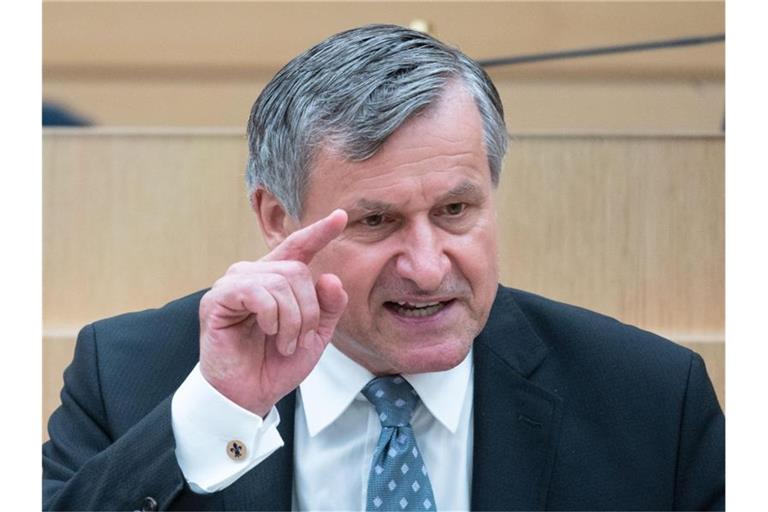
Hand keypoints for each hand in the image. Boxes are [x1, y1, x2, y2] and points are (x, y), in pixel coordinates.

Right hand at [198, 209, 348, 415]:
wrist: (248, 395)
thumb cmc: (276, 365)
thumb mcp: (315, 337)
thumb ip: (328, 308)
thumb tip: (331, 278)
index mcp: (276, 281)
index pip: (299, 247)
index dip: (319, 231)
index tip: (341, 216)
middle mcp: (254, 275)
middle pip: (297, 270)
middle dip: (308, 309)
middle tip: (300, 339)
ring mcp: (233, 285)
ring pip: (280, 280)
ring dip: (292, 318)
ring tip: (285, 343)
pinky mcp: (217, 299)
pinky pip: (257, 292)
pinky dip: (272, 315)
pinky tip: (268, 332)